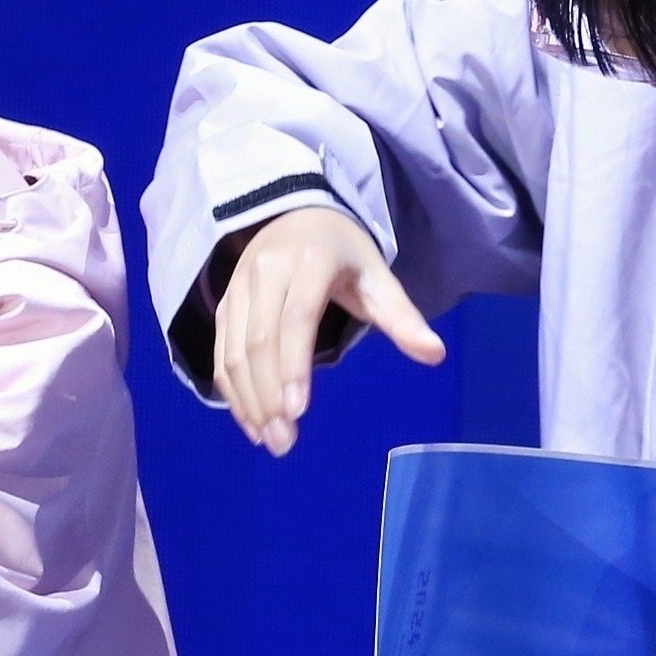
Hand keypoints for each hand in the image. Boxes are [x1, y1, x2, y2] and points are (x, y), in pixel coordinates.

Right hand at [215, 205, 445, 451]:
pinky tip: (251, 420)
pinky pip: (221, 350)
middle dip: (269, 396)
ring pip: (234, 350)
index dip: (295, 365)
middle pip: (260, 341)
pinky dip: (232, 389)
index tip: (299, 412)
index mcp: (311, 260)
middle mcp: (266, 271)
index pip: (297, 318)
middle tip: (285, 442)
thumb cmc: (344, 253)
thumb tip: (435, 354)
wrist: (298, 212)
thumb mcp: (378, 277)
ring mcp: (239, 287)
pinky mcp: (224, 303)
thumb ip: (402, 317)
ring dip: (248, 400)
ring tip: (270, 439)